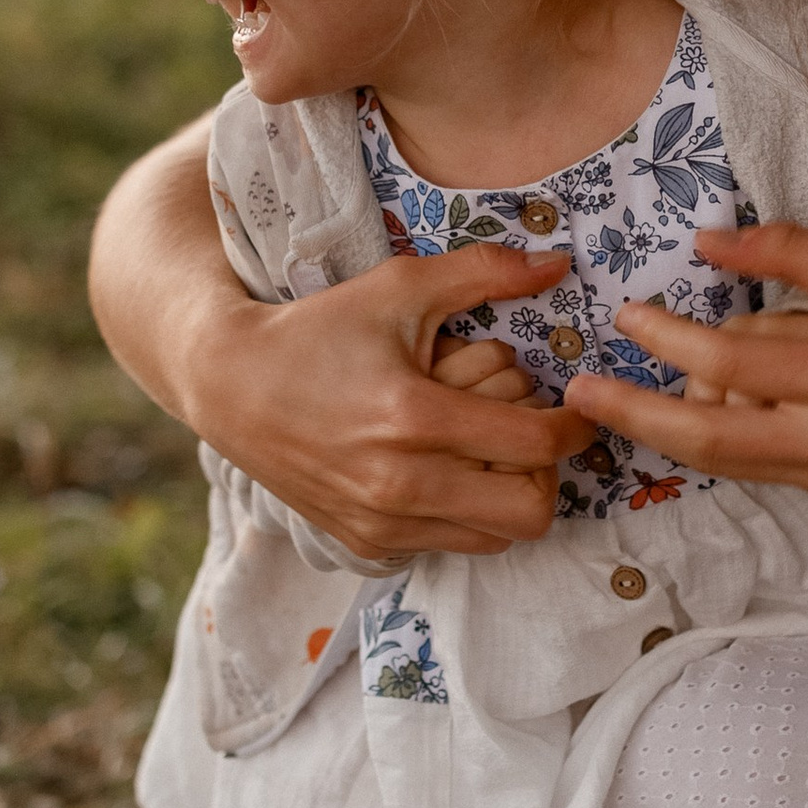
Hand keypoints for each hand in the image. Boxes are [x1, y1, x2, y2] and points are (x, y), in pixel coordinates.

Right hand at [188, 242, 592, 563]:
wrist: (233, 385)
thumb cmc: (320, 329)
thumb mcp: (400, 287)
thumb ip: (485, 273)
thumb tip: (559, 263)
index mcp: (413, 417)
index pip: (536, 444)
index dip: (573, 425)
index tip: (574, 408)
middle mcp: (399, 483)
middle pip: (531, 510)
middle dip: (546, 471)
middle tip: (530, 434)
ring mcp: (382, 522)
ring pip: (497, 537)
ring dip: (507, 494)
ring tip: (488, 450)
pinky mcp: (366, 543)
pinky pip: (450, 543)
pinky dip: (464, 512)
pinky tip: (446, 469)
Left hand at [574, 222, 807, 516]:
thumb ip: (793, 255)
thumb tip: (707, 243)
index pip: (739, 362)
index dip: (674, 340)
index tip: (626, 317)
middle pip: (710, 437)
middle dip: (637, 416)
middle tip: (578, 393)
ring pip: (723, 457)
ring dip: (676, 419)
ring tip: (665, 375)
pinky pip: (750, 463)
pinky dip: (714, 432)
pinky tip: (697, 402)